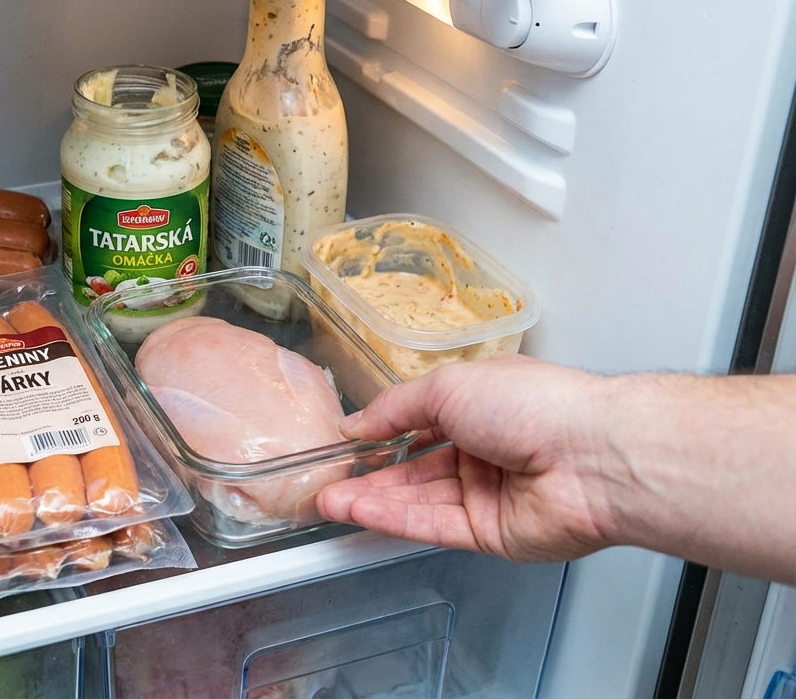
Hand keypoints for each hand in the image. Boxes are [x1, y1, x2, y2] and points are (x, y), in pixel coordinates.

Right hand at [317, 355, 625, 562]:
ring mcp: (488, 494)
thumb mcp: (448, 386)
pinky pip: (433, 526)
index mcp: (483, 406)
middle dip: (370, 474)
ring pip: (419, 499)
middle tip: (328, 479)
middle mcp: (486, 450)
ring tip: (330, 500)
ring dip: (372, 499)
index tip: (348, 442)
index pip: (422, 422)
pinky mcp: (490, 534)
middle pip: (416, 467)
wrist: (591, 457)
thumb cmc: (534, 405)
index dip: (384, 432)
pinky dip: (394, 519)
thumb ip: (396, 408)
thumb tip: (358, 422)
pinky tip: (359, 512)